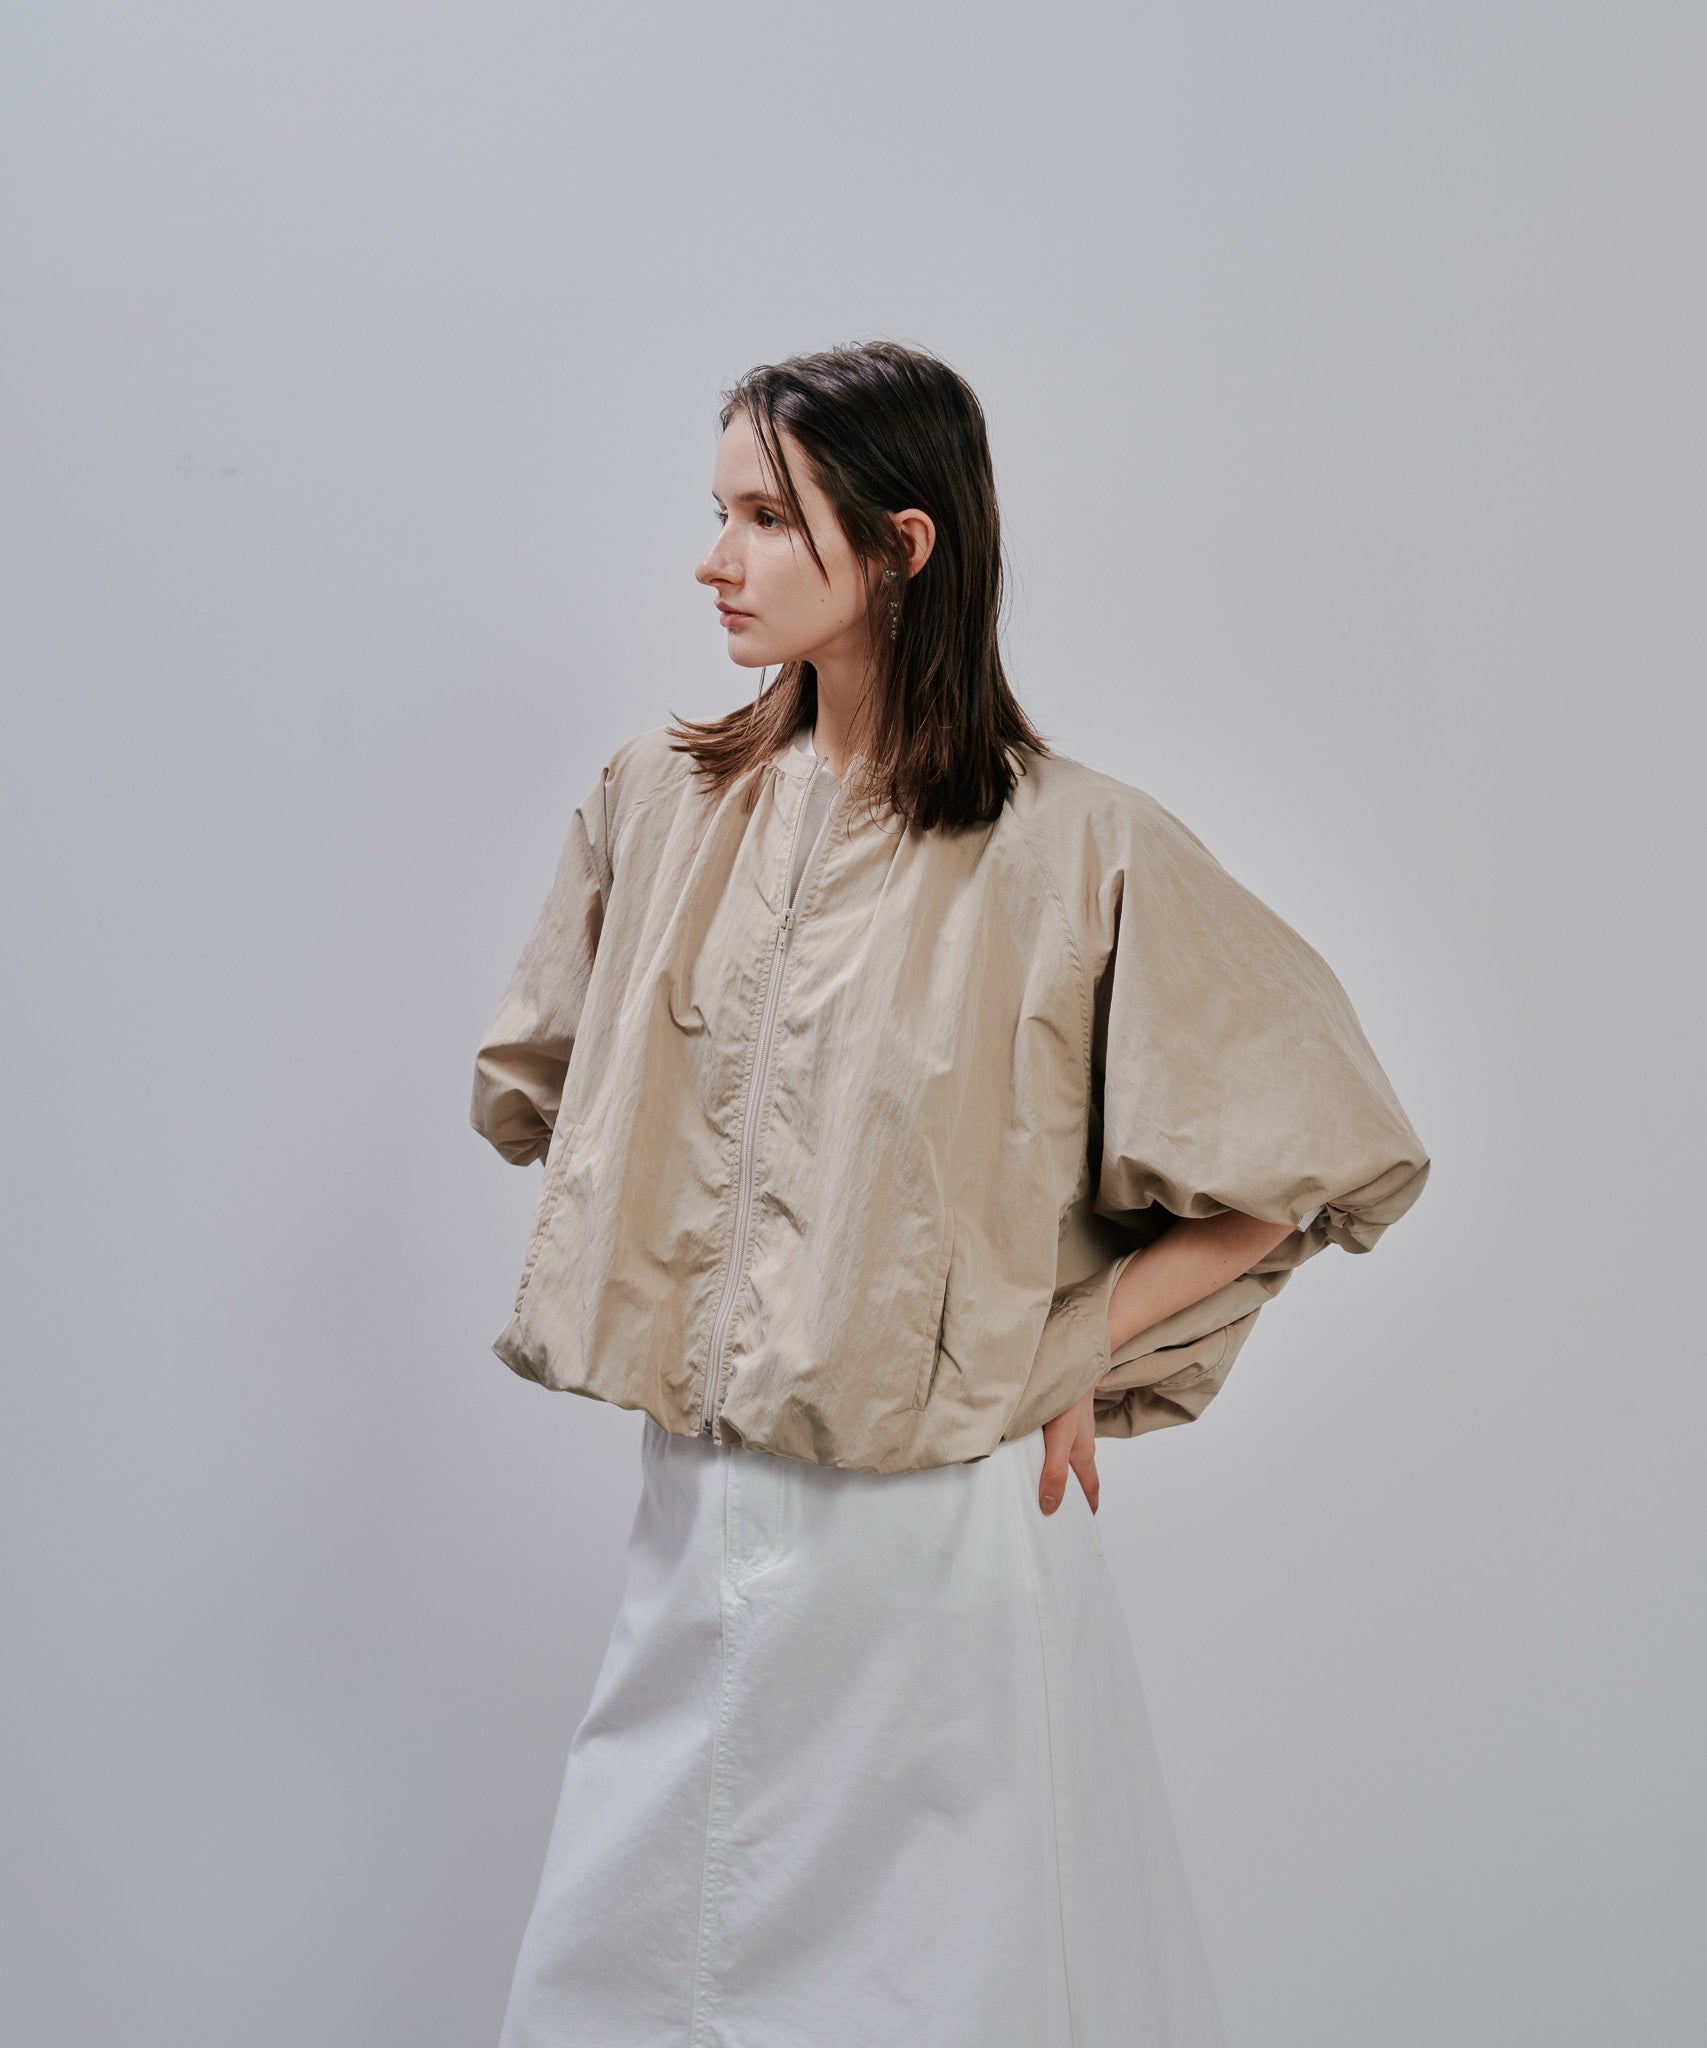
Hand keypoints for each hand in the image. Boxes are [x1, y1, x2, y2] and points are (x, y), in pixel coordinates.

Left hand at [1038, 1385, 1098, 1516]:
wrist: (1070, 1363)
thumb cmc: (1069, 1401)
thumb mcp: (1060, 1441)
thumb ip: (1054, 1472)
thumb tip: (1050, 1506)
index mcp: (1084, 1455)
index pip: (1090, 1487)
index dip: (1089, 1504)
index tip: (1086, 1520)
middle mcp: (1080, 1442)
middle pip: (1079, 1472)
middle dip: (1073, 1490)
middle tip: (1058, 1505)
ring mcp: (1072, 1427)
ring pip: (1066, 1455)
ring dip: (1057, 1468)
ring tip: (1040, 1479)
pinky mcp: (1061, 1414)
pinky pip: (1056, 1439)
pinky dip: (1047, 1449)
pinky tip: (1031, 1446)